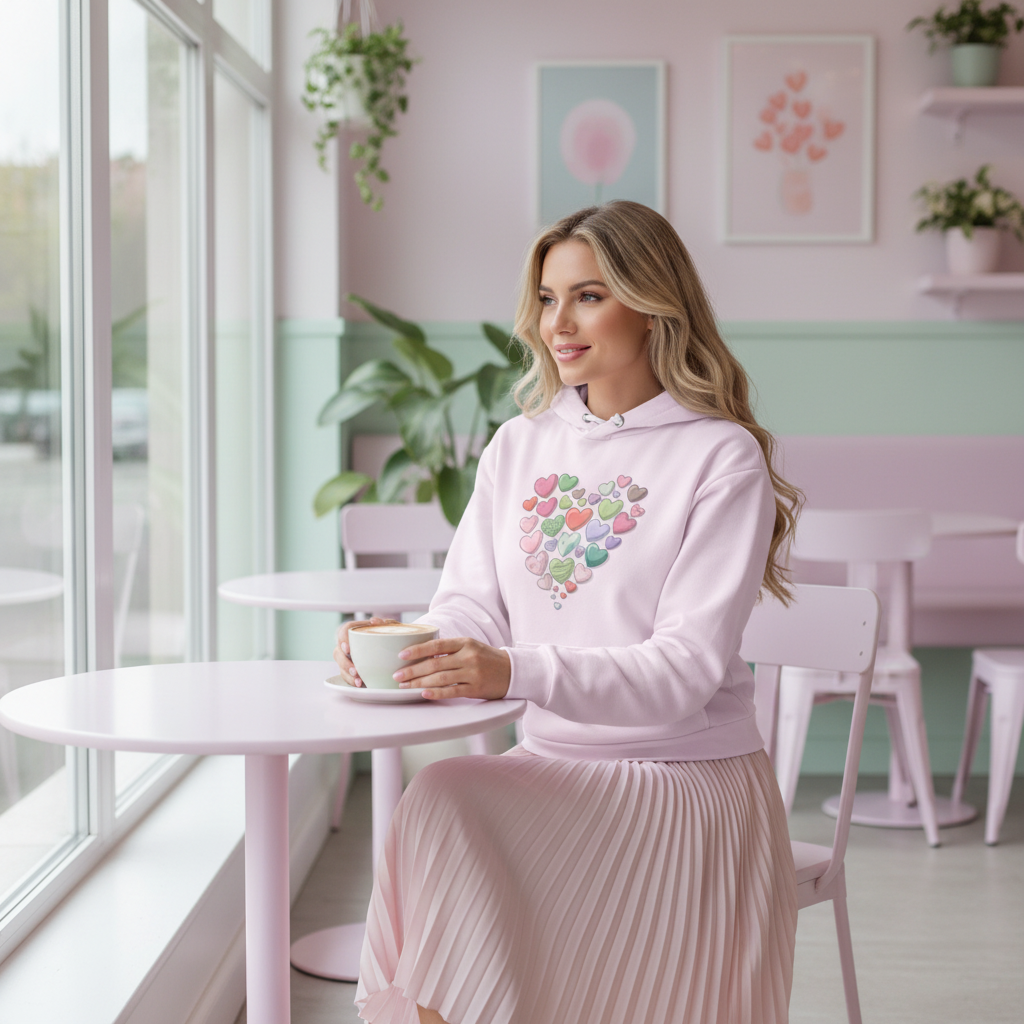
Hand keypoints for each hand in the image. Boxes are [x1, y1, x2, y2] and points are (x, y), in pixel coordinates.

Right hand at [333, 617, 400, 686]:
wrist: (395, 648)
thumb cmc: (389, 634)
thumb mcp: (390, 626)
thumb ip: (383, 623)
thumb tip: (373, 621)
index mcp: (355, 630)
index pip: (344, 631)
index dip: (343, 639)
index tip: (348, 649)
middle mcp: (348, 644)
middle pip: (338, 652)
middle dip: (344, 662)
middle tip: (355, 670)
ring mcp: (348, 657)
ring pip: (340, 665)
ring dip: (347, 673)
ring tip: (358, 680)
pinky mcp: (350, 668)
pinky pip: (346, 675)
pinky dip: (351, 681)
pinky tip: (359, 684)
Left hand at [393, 637, 510, 700]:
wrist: (512, 671)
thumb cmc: (486, 658)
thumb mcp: (470, 646)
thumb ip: (450, 649)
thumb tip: (422, 653)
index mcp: (465, 643)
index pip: (436, 644)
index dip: (417, 650)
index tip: (401, 655)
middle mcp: (468, 656)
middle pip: (434, 663)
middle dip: (412, 670)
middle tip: (397, 675)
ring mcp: (472, 673)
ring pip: (440, 678)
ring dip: (419, 683)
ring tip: (405, 686)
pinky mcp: (475, 688)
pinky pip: (452, 691)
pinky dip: (436, 693)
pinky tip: (424, 694)